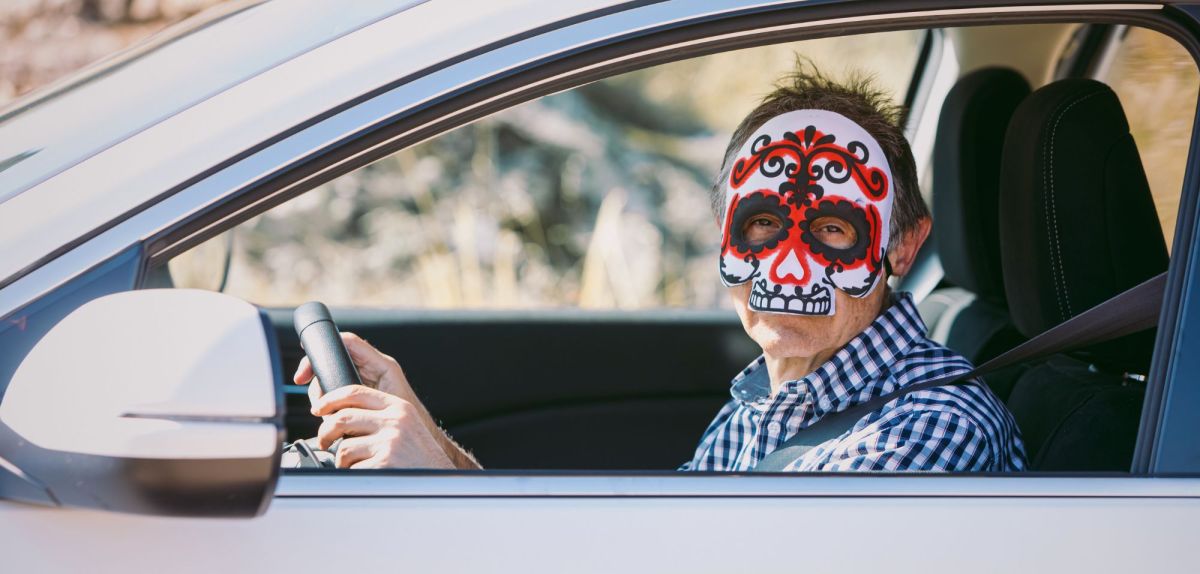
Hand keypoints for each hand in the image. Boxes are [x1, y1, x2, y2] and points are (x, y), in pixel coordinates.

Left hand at [292, 332, 476, 468]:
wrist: (440, 482)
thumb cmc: (419, 457)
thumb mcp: (405, 426)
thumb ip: (379, 416)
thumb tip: (340, 417)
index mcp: (398, 407)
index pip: (355, 392)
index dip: (331, 399)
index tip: (319, 407)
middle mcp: (395, 422)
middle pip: (342, 418)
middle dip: (326, 432)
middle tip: (325, 440)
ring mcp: (389, 443)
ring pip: (344, 447)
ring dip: (342, 460)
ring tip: (355, 465)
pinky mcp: (384, 464)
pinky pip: (352, 468)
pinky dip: (353, 475)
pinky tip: (366, 476)